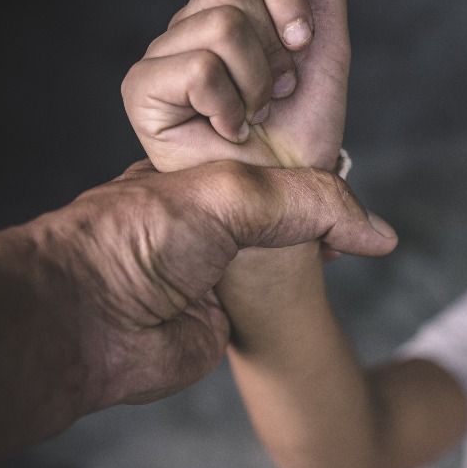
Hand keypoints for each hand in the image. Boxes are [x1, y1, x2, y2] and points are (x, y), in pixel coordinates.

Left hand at [54, 159, 395, 406]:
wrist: (87, 324)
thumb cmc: (135, 240)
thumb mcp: (231, 196)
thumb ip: (307, 203)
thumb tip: (379, 234)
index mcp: (195, 167)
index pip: (265, 144)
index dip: (302, 143)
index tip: (336, 150)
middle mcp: (206, 212)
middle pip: (284, 194)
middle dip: (319, 198)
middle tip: (347, 198)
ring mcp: (216, 264)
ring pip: (287, 246)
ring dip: (317, 244)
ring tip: (347, 240)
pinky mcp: (225, 316)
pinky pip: (282, 296)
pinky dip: (307, 285)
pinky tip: (329, 268)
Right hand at [121, 0, 349, 171]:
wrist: (290, 190)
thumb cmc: (303, 125)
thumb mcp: (326, 47)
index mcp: (233, 5)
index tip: (304, 46)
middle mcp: (191, 21)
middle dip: (275, 46)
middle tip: (277, 89)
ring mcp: (163, 53)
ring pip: (220, 25)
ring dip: (256, 81)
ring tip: (253, 111)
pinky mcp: (142, 90)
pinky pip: (197, 67)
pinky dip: (229, 105)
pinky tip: (229, 128)